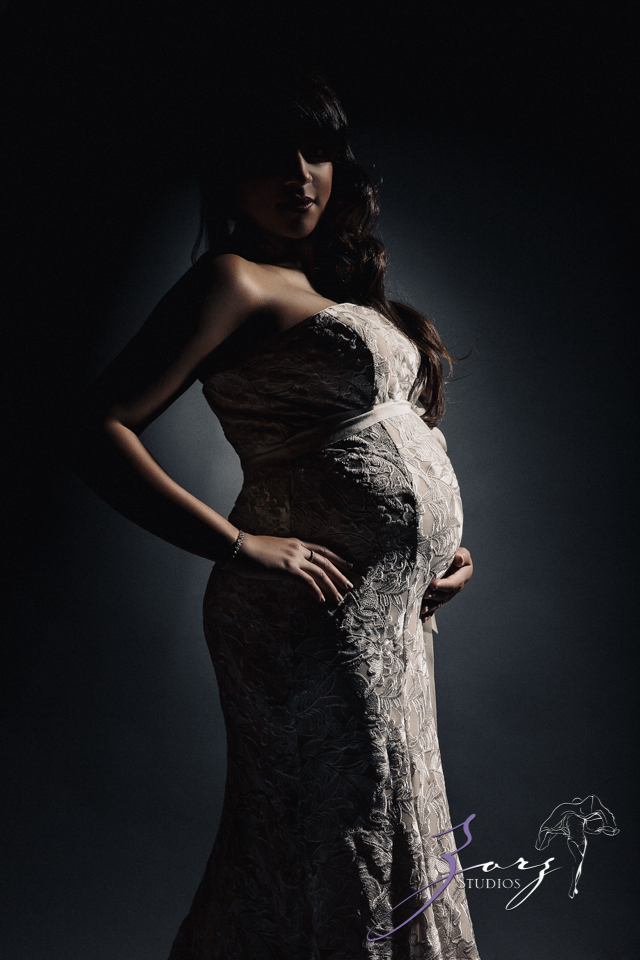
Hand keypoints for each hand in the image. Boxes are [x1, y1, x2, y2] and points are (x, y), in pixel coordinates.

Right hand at [236, 534, 353, 603]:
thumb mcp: (272, 548)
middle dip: (340, 575)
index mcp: (296, 543)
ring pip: (321, 573)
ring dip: (332, 587)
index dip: (337, 558)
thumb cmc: (250, 549)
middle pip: (326, 562)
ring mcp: (294, 558)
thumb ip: (283, 555)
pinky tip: (321, 600)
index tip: (348, 565)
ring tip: (339, 598)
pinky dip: (316, 591)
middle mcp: (298, 549)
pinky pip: (308, 582)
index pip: (322, 550)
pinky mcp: (288, 569)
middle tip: (350, 586)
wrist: (239, 547)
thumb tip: (287, 566)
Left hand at [420, 547, 472, 622]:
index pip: (453, 583)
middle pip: (445, 594)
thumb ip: (462, 556)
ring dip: (430, 606)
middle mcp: (456, 587)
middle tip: (424, 594)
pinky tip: (423, 618)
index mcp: (463, 577)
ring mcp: (448, 593)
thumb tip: (458, 559)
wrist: (453, 560)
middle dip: (434, 595)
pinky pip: (435, 606)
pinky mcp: (441, 597)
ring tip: (422, 609)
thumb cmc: (457, 555)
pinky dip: (429, 613)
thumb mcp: (462, 553)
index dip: (444, 585)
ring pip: (439, 601)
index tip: (434, 584)